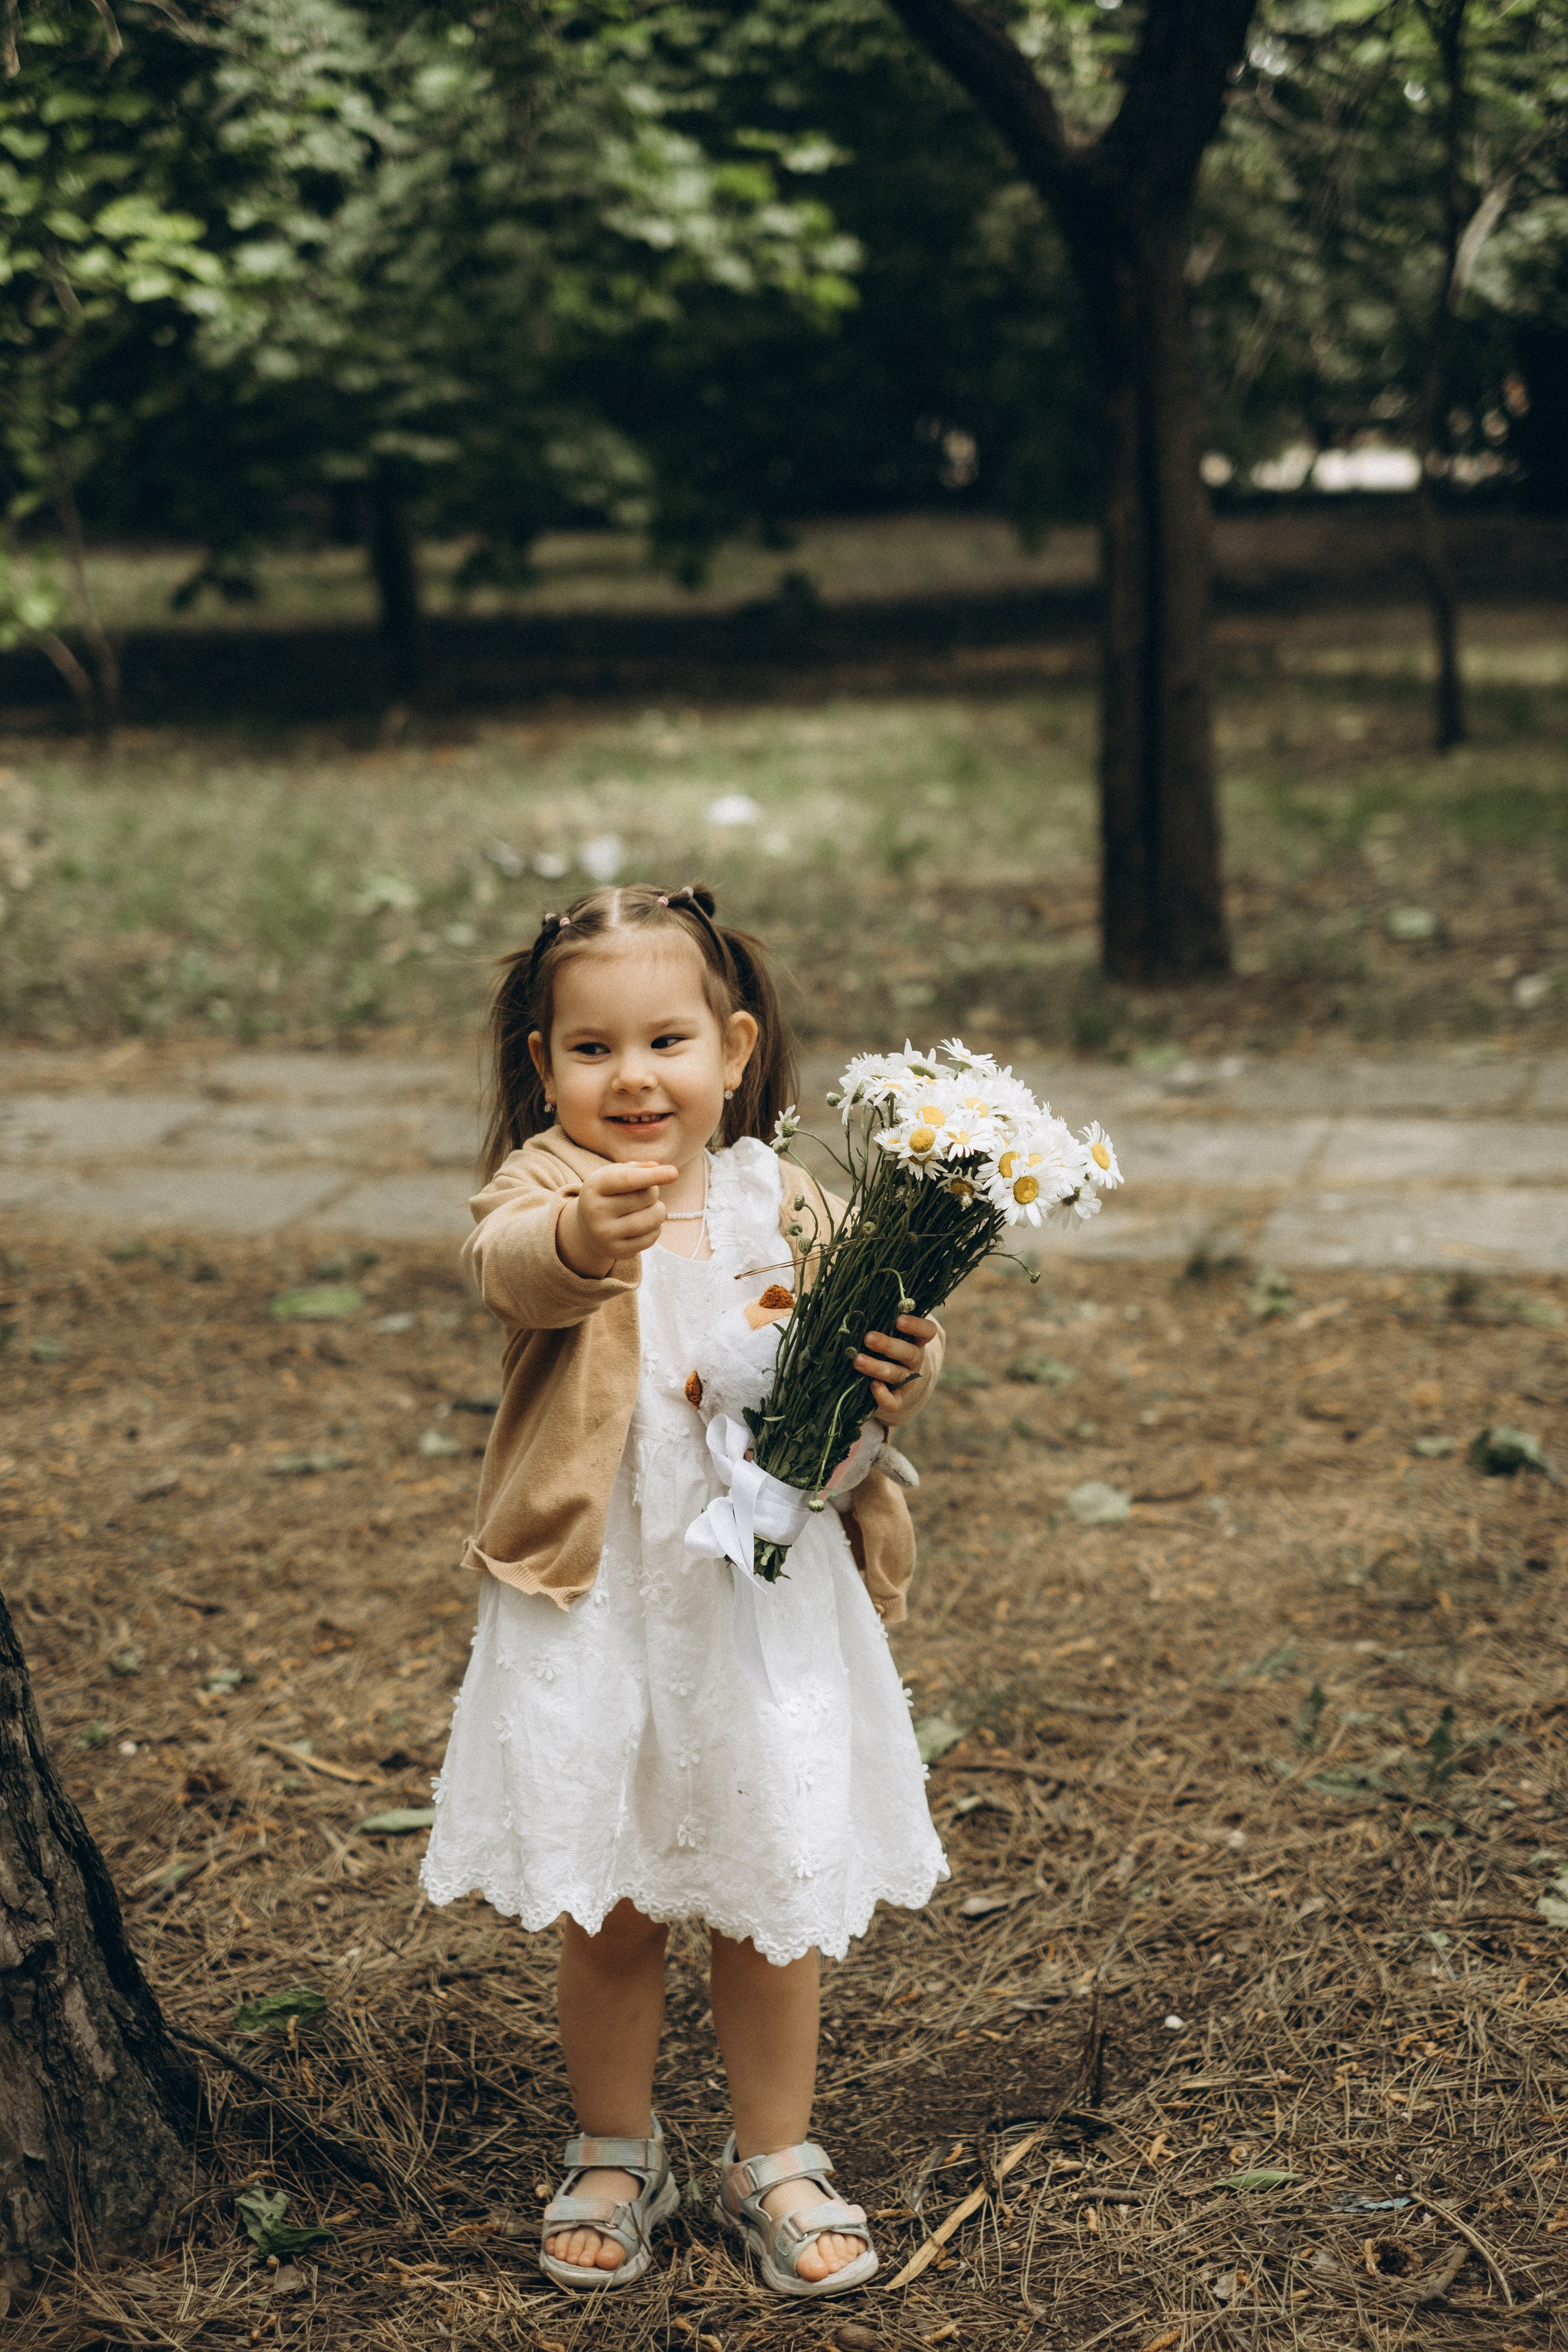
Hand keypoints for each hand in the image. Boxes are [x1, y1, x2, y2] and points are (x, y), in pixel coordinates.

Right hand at [557, 1161, 677, 1277]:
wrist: (588, 1229)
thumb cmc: (608, 1195)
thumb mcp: (614, 1175)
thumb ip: (636, 1168)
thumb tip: (657, 1167)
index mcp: (594, 1187)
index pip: (627, 1179)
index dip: (652, 1176)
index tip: (675, 1173)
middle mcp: (595, 1212)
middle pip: (646, 1196)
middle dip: (654, 1192)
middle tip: (644, 1194)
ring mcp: (604, 1234)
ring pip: (652, 1219)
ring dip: (660, 1211)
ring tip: (651, 1209)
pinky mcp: (616, 1251)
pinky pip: (651, 1238)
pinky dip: (656, 1229)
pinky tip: (645, 1225)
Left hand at [853, 1314, 937, 1425]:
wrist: (899, 1384)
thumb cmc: (889, 1349)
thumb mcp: (892, 1333)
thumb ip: (882, 1319)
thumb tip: (856, 1300)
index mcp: (916, 1341)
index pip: (926, 1332)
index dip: (916, 1325)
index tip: (899, 1320)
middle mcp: (914, 1361)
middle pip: (908, 1353)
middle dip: (888, 1345)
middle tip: (868, 1338)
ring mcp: (907, 1381)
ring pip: (896, 1374)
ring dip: (877, 1367)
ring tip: (857, 1360)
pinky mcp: (897, 1399)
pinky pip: (894, 1402)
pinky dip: (883, 1396)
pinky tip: (873, 1386)